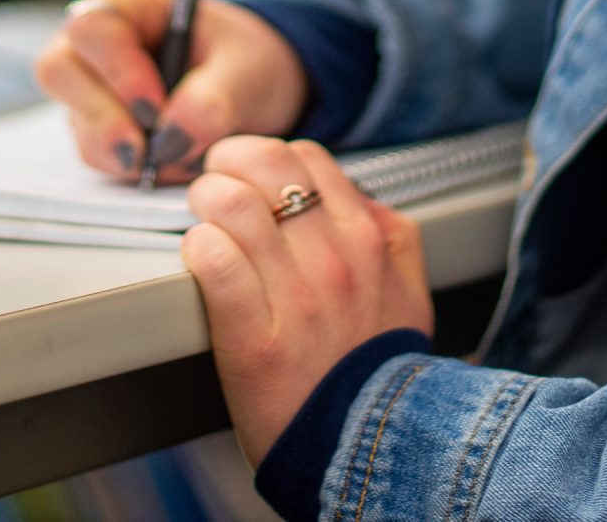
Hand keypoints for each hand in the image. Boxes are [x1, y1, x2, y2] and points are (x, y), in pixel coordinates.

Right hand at [33, 0, 308, 182]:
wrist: (251, 88)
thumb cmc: (244, 60)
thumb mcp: (246, 71)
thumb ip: (214, 99)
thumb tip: (171, 138)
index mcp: (129, 3)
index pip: (93, 27)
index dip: (117, 70)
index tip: (156, 108)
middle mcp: (96, 40)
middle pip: (58, 69)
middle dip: (102, 116)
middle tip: (146, 149)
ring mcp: (90, 84)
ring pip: (74, 119)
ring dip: (121, 148)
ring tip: (177, 154)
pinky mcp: (96, 124)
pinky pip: (94, 152)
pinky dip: (129, 165)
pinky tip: (169, 159)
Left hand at [182, 135, 434, 465]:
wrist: (367, 449)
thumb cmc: (379, 373)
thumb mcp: (408, 292)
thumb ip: (392, 236)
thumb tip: (358, 199)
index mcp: (369, 240)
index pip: (306, 157)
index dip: (267, 158)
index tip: (250, 177)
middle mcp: (336, 258)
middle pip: (263, 165)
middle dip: (226, 166)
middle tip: (213, 186)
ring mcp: (296, 297)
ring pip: (231, 203)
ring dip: (204, 204)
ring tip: (201, 221)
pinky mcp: (253, 339)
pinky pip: (213, 261)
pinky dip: (197, 250)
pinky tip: (199, 259)